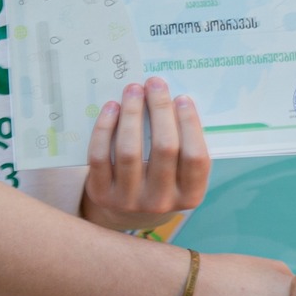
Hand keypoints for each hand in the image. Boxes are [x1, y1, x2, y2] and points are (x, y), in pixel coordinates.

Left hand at [81, 78, 209, 233]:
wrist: (127, 212)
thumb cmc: (160, 180)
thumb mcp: (180, 173)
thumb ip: (181, 145)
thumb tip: (170, 99)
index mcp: (189, 195)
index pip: (195, 157)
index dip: (190, 124)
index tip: (182, 97)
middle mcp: (161, 202)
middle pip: (164, 148)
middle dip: (160, 110)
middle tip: (155, 83)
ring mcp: (129, 200)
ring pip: (129, 151)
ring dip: (132, 113)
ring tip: (133, 89)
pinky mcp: (102, 194)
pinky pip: (100, 155)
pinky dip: (105, 128)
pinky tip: (112, 108)